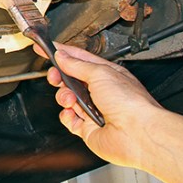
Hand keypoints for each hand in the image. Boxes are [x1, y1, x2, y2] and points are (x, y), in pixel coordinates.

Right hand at [38, 43, 164, 168]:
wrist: (138, 133)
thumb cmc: (130, 103)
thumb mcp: (100, 73)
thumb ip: (77, 65)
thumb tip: (62, 56)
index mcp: (107, 74)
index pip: (79, 59)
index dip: (61, 53)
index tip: (44, 49)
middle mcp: (101, 92)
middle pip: (70, 80)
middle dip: (59, 77)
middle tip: (55, 76)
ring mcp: (94, 110)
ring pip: (67, 99)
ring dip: (65, 97)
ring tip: (71, 100)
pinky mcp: (88, 128)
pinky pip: (69, 120)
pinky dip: (67, 116)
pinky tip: (72, 114)